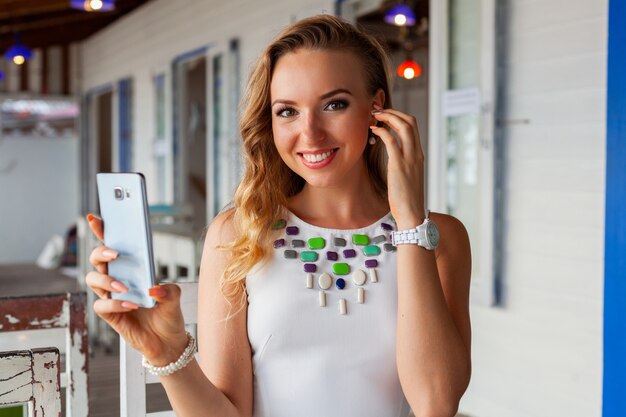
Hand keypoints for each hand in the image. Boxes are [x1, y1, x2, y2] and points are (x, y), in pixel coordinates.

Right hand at [85, 214, 187, 364]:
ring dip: (108, 281)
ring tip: (125, 287)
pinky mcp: (110, 315)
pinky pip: (102, 305)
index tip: (96, 217)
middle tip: (116, 253)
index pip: (113, 245)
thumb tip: (152, 289)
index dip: (103, 230)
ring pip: (93, 280)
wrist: (168, 342)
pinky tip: (132, 304)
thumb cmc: (168, 314)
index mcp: (131, 268)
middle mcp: (117, 279)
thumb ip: (168, 290)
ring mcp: (111, 296)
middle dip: (102, 251)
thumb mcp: (175, 297)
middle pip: (97, 259)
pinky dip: (116, 303)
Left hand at [370, 106, 425, 228]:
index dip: (398, 116)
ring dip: (388, 117)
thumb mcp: (406, 176)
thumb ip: (402, 163)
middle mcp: (416, 153)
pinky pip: (391, 140)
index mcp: (418, 154)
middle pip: (410, 121)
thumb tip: (393, 156)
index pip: (413, 126)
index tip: (384, 115)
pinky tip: (373, 131)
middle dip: (393, 111)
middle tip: (377, 111)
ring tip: (374, 116)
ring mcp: (410, 158)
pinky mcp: (399, 165)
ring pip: (403, 126)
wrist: (411, 213)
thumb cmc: (406, 198)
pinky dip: (382, 131)